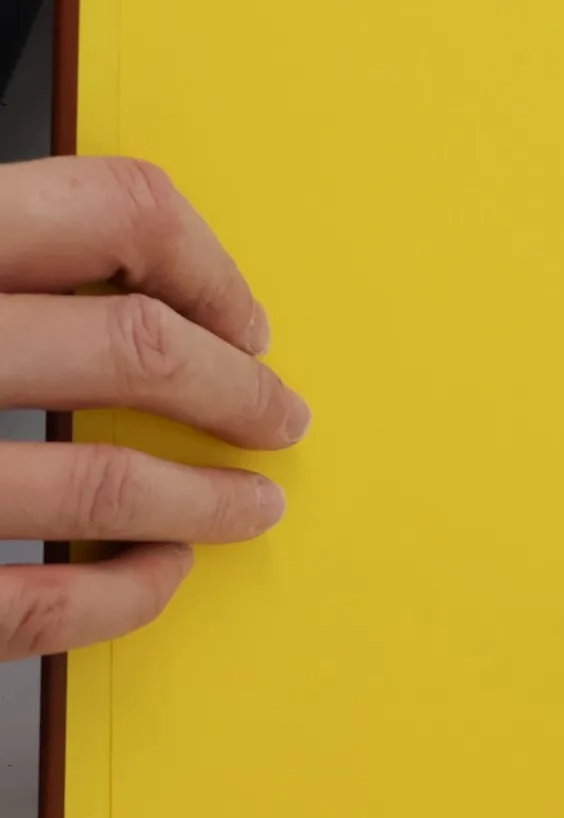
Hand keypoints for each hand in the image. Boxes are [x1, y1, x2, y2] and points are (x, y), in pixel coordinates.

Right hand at [0, 158, 307, 660]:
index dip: (203, 265)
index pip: (111, 212)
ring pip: (102, 482)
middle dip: (236, 388)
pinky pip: (35, 605)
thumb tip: (135, 280)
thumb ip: (13, 266)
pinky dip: (117, 596)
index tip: (244, 318)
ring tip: (254, 507)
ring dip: (208, 500)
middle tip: (282, 415)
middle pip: (131, 347)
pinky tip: (156, 576)